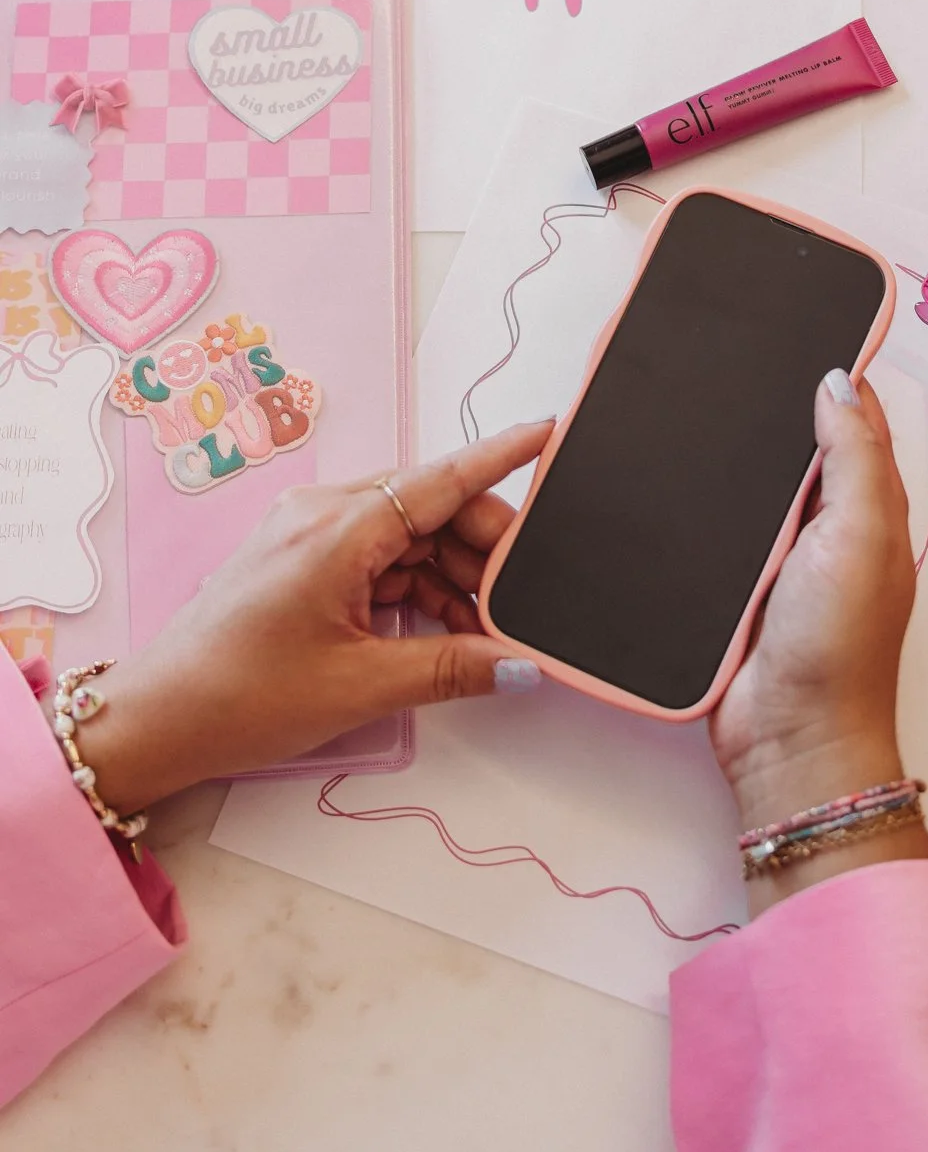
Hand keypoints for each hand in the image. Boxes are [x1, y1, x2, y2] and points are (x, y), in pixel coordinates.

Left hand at [73, 421, 553, 813]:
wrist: (157, 719)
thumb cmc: (238, 696)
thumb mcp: (362, 686)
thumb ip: (452, 666)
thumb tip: (519, 664)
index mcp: (337, 528)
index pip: (441, 479)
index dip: (502, 456)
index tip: (547, 432)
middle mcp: (323, 514)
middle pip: (432, 508)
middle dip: (484, 548)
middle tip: (524, 597)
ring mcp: (310, 534)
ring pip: (410, 534)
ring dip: (451, 575)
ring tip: (483, 631)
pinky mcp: (303, 559)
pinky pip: (380, 556)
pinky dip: (417, 586)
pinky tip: (443, 629)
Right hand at [710, 371, 927, 908]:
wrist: (788, 739)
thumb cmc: (838, 643)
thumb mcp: (861, 534)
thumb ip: (855, 457)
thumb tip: (837, 380)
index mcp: (868, 504)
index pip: (853, 419)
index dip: (832, 373)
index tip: (795, 323)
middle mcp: (825, 524)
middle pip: (795, 446)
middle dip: (766, 404)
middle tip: (720, 350)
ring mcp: (776, 556)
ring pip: (749, 483)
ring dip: (724, 452)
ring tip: (680, 396)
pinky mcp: (730, 584)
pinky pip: (713, 527)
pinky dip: (694, 501)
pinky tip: (659, 469)